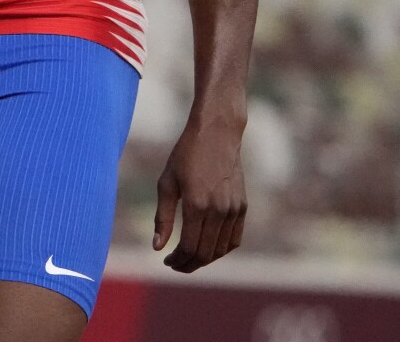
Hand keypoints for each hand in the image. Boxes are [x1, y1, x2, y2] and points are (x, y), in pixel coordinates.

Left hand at [153, 116, 246, 271]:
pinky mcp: (243, 207)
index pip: (189, 246)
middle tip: (175, 264)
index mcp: (197, 204)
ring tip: (188, 258)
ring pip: (221, 249)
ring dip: (205, 259)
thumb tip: (157, 247)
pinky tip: (207, 247)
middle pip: (206, 252)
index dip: (178, 259)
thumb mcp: (166, 183)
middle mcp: (219, 210)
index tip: (166, 262)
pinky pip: (234, 239)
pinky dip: (221, 249)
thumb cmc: (185, 155)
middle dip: (189, 264)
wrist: (217, 135)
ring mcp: (234, 210)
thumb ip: (162, 217)